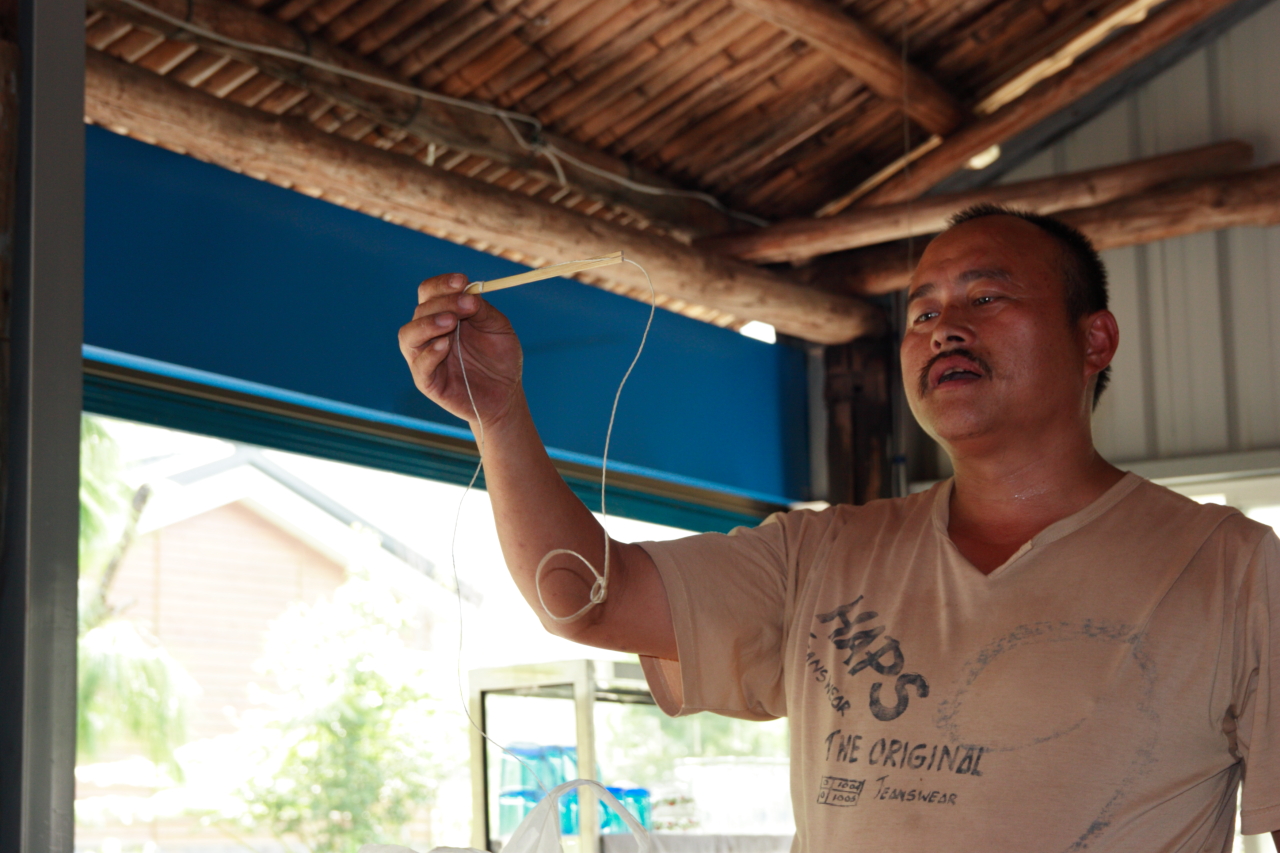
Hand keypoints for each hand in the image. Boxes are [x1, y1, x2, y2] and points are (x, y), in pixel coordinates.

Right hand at [398, 272, 523, 429]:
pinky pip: (419, 365)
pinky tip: (445, 345)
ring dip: (428, 324)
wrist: (506, 394)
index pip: (430, 292)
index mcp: (444, 315)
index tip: (462, 281)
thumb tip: (469, 293)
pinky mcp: (427, 382)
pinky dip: (430, 353)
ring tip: (451, 322)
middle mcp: (429, 333)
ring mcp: (425, 357)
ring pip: (409, 335)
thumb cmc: (500, 359)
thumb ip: (483, 310)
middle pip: (421, 309)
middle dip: (445, 303)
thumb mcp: (499, 328)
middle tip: (468, 305)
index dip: (442, 284)